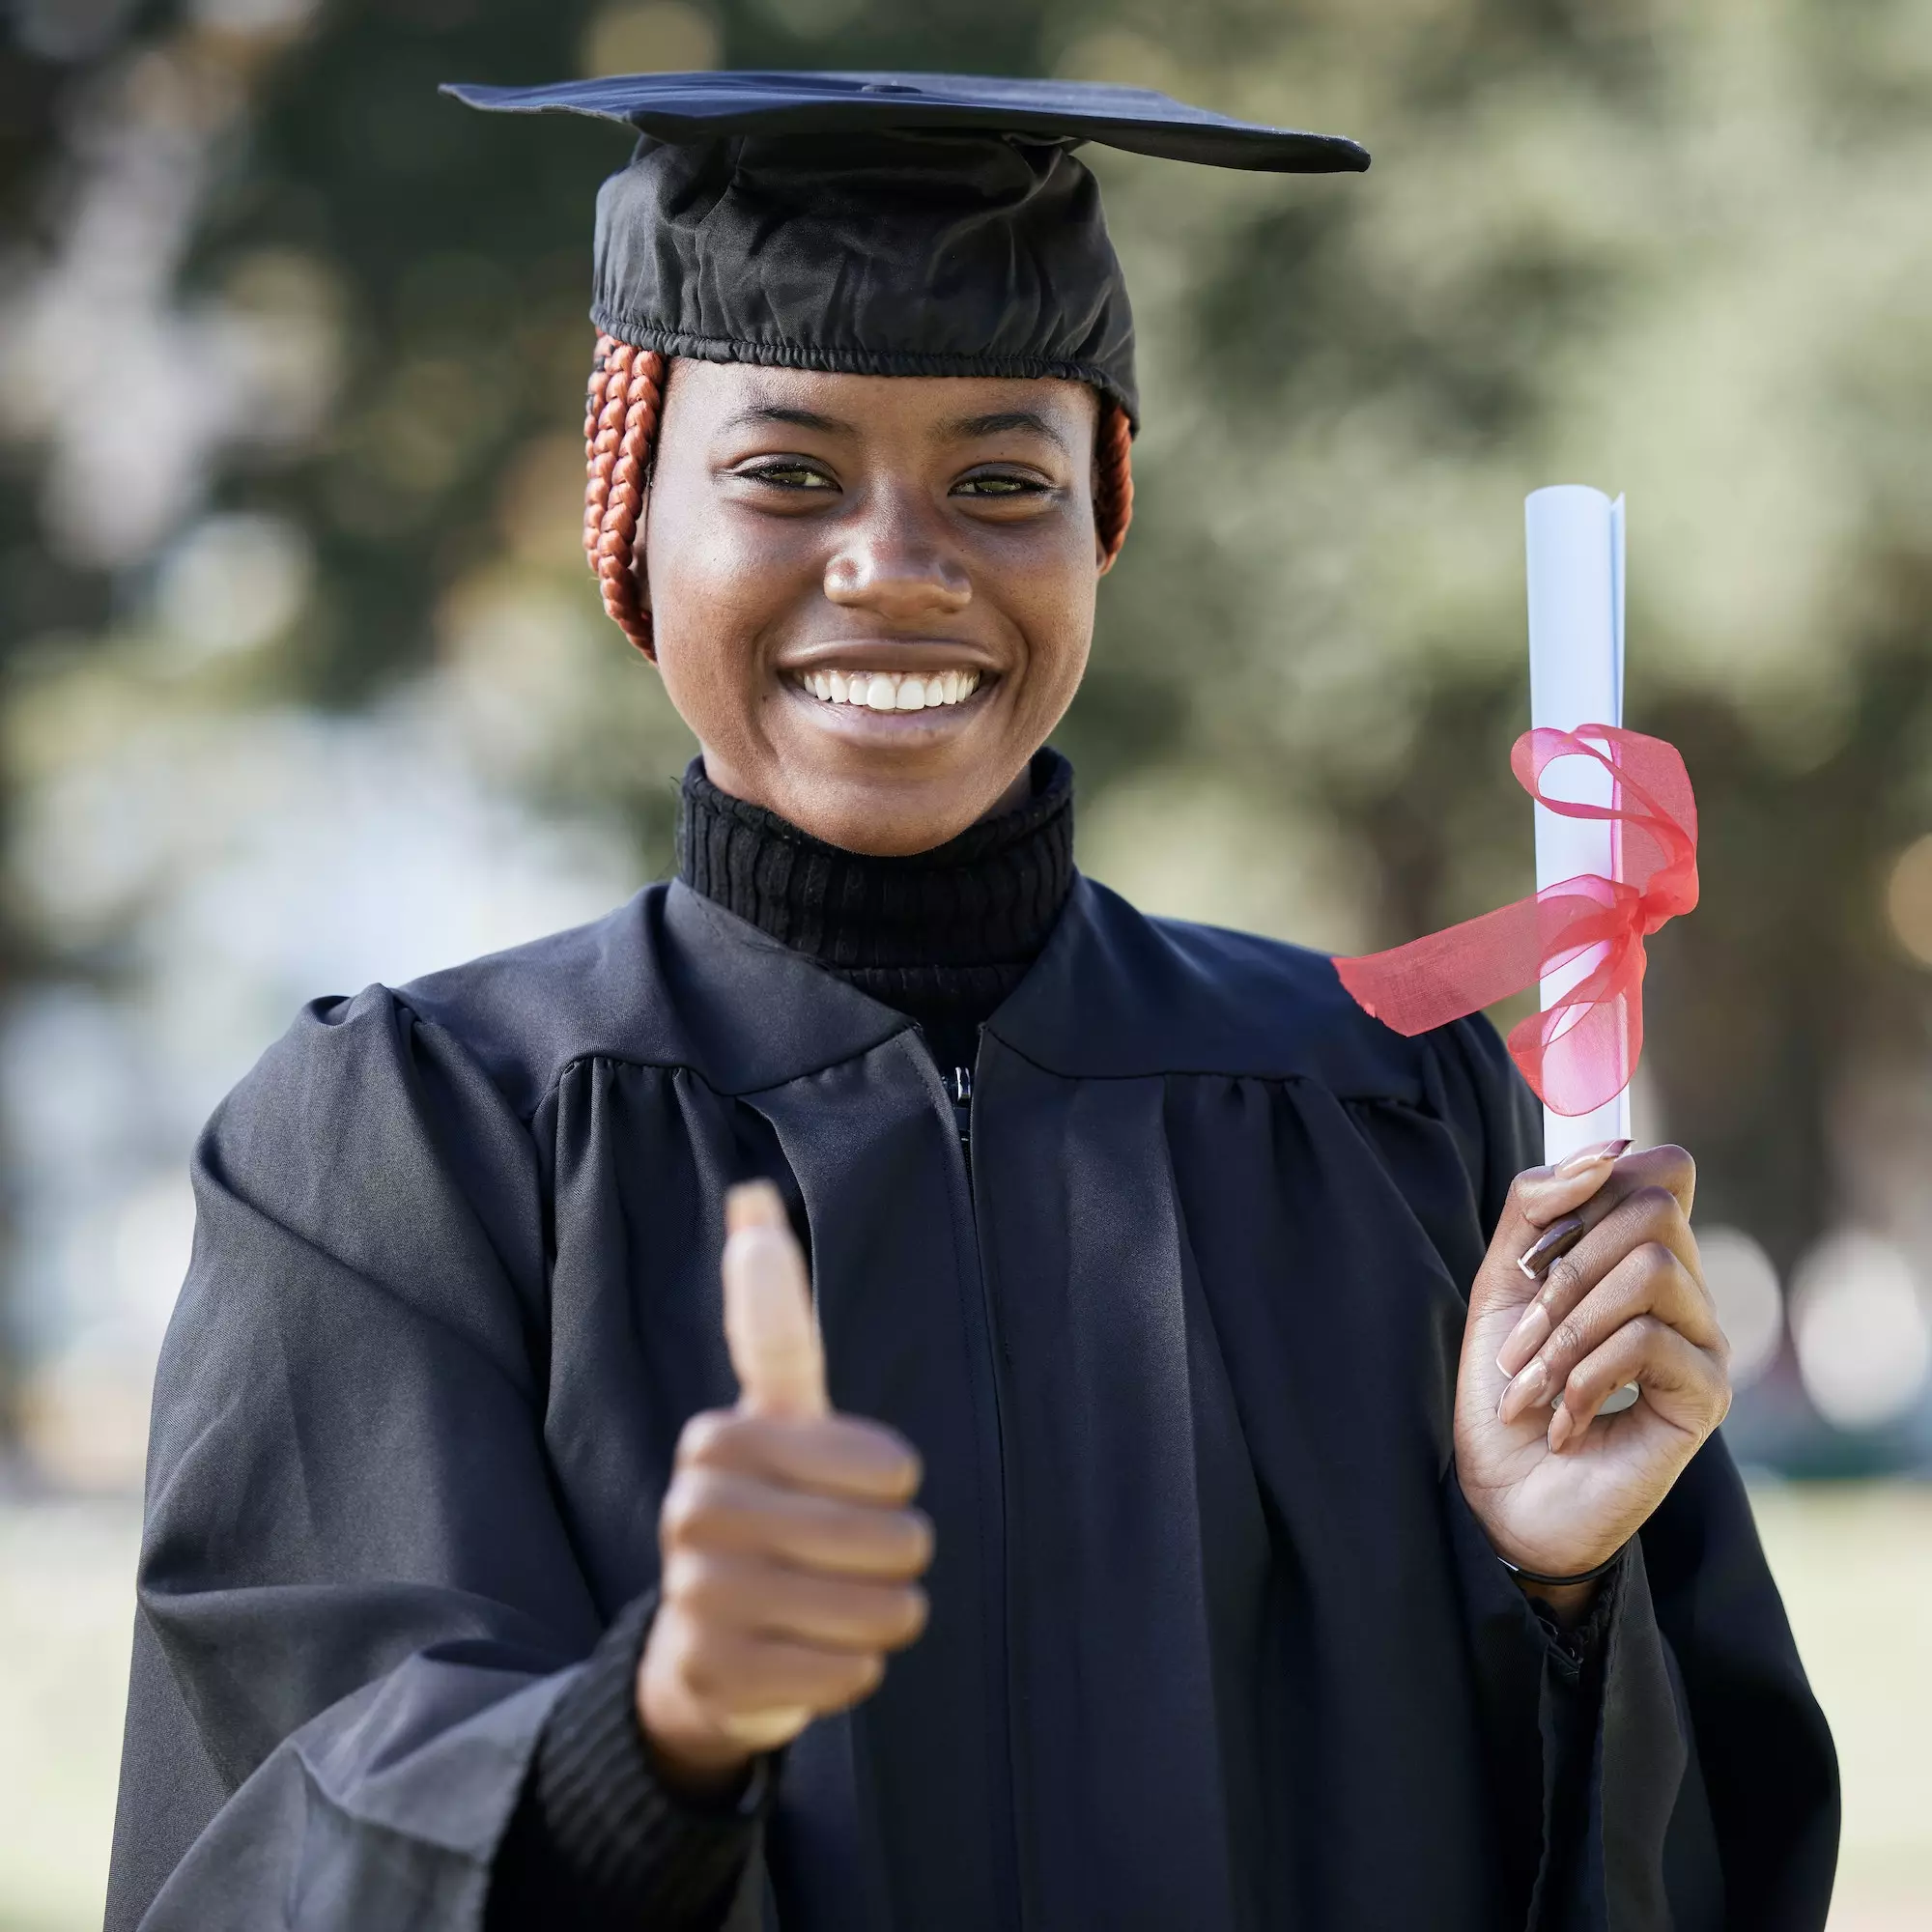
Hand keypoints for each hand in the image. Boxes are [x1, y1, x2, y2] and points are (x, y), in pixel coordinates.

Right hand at [637, 1182, 932, 1795]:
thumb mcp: (777, 1412)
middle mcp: (692, 1511)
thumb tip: (750, 1192)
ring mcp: (694, 1597)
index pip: (883, 1466)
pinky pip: (841, 1676)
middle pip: (884, 1542)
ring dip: (883, 1617)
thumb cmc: (768, 1508)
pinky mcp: (712, 1676)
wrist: (706, 1645)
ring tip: (852, 1608)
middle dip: (899, 1558)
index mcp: (718, 1438)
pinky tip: (822, 1655)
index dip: (896, 1483)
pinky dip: (853, 1670)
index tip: (874, 1483)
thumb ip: (770, 1316)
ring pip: (868, 1613)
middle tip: (869, 1560)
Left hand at [1454, 1143, 1730, 1603]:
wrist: (1502, 1496)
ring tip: (1531, 1389)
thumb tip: (1605, 1153)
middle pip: (1654, 1208)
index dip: (1596, 1186)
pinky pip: (1650, 1339)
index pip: (1661, 1170)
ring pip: (1652, 1269)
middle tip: (1518, 1345)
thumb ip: (1537, 1207)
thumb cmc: (1504, 1389)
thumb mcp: (1501, 1284)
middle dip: (1565, 1271)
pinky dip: (1587, 1377)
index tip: (1534, 1254)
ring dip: (1567, 1331)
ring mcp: (1703, 1340)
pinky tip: (1566, 1423)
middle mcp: (1683, 1291)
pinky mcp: (1706, 1394)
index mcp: (1635, 1255)